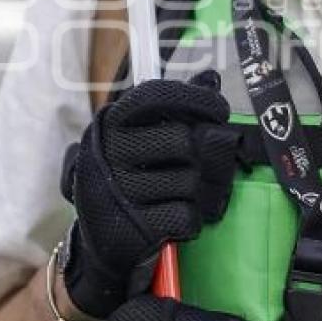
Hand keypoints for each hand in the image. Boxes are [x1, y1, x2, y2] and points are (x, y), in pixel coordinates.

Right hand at [61, 76, 241, 318]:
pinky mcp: (134, 227)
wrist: (102, 243)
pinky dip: (191, 220)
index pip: (158, 96)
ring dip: (199, 192)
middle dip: (203, 157)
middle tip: (203, 167)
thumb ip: (174, 107)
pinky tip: (178, 219)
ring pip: (190, 181)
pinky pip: (187, 215)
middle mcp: (108, 152)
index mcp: (110, 123)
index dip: (197, 100)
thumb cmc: (129, 180)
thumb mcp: (140, 138)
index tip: (219, 111)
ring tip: (185, 196)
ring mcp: (119, 191)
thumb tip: (211, 77)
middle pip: (185, 142)